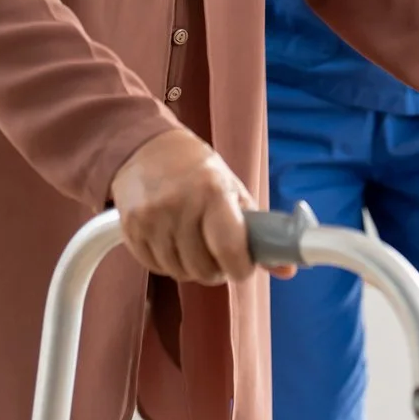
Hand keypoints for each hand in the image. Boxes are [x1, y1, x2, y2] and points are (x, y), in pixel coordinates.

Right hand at [108, 128, 285, 283]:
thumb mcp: (232, 189)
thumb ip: (258, 231)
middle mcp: (179, 204)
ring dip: (191, 267)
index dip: (240, 268)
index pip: (230, 249)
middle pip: (203, 269)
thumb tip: (288, 270)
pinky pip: (155, 267)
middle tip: (218, 254)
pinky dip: (168, 262)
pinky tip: (171, 240)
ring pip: (179, 272)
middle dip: (216, 269)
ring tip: (194, 243)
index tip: (243, 267)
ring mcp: (151, 218)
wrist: (144, 147)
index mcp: (212, 191)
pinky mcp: (130, 228)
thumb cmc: (197, 170)